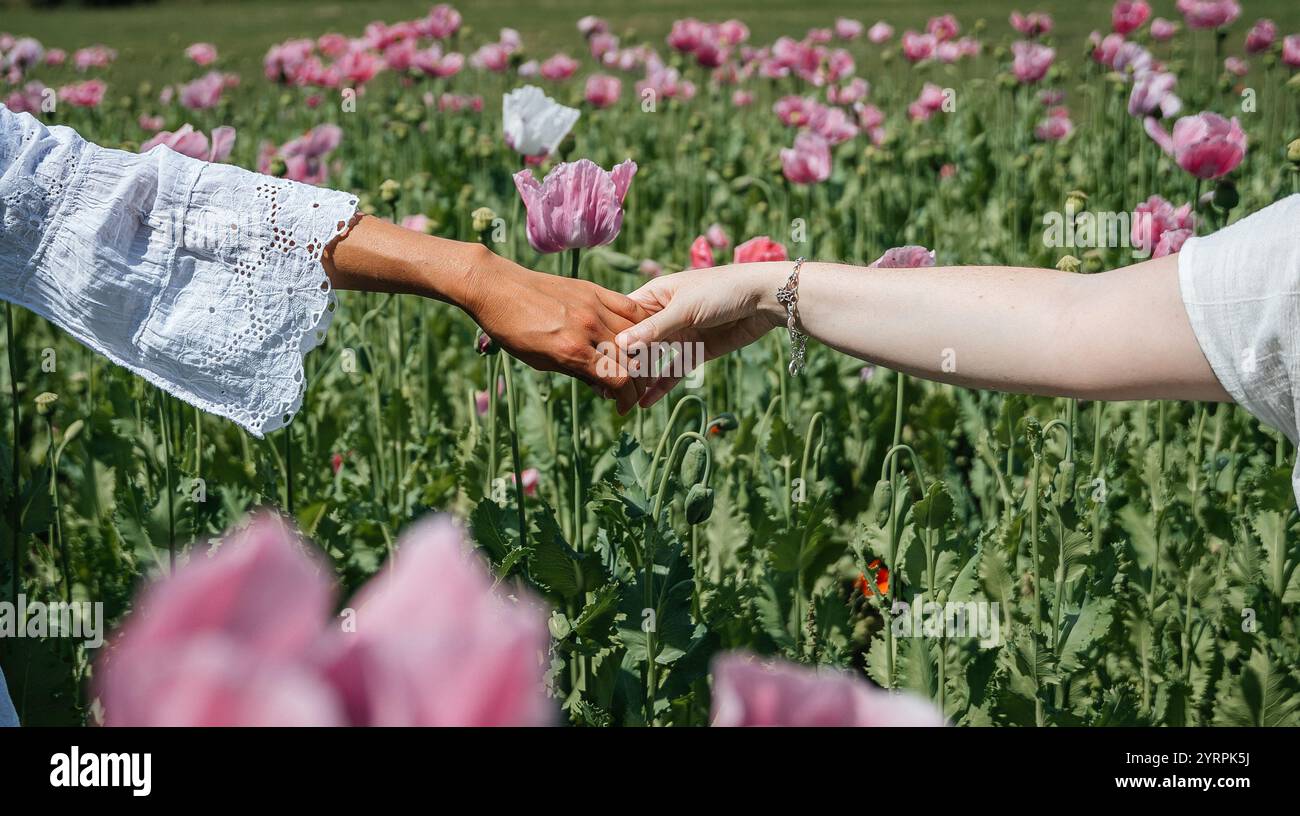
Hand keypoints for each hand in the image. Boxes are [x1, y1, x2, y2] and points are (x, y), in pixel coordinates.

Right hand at [323, 216, 647, 411]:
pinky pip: (607, 373)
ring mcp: (587, 329)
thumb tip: (606, 349)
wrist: (495, 287)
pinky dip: (617, 390)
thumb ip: (592, 323)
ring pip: (630, 360)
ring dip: (636, 384)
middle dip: (649, 368)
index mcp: (601, 297)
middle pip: (644, 343)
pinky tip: (615, 401)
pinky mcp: (569, 349)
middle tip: (645, 389)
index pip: (644, 320)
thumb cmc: (525, 296)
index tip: (651, 361)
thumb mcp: (567, 298)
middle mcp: (600, 311)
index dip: (653, 342)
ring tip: (630, 400)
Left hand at [465, 255, 647, 413]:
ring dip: (642, 356)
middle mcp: (587, 328)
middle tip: (631, 391)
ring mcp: (593, 306)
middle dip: (637, 383)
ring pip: (636, 335)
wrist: (498, 288)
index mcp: (571, 351)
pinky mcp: (593, 290)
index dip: (626, 398)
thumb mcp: (540, 362)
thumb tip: (605, 387)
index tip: (622, 406)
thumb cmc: (512, 331)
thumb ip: (576, 373)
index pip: (618, 379)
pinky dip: (639, 325)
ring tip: (635, 367)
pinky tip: (638, 337)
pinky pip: (629, 308)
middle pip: (632, 360)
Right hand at [616, 264, 785, 406]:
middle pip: (635, 341)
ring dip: (640, 378)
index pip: (623, 318)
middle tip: (605, 388)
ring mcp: (679, 334)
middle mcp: (663, 315)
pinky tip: (646, 402)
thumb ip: (654, 329)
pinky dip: (661, 386)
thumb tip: (620, 345)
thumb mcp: (684, 308)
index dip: (609, 338)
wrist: (764, 299)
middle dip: (622, 363)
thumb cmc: (723, 290)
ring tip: (623, 400)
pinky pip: (673, 371)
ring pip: (652, 359)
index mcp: (655, 295)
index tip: (595, 360)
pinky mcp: (696, 351)